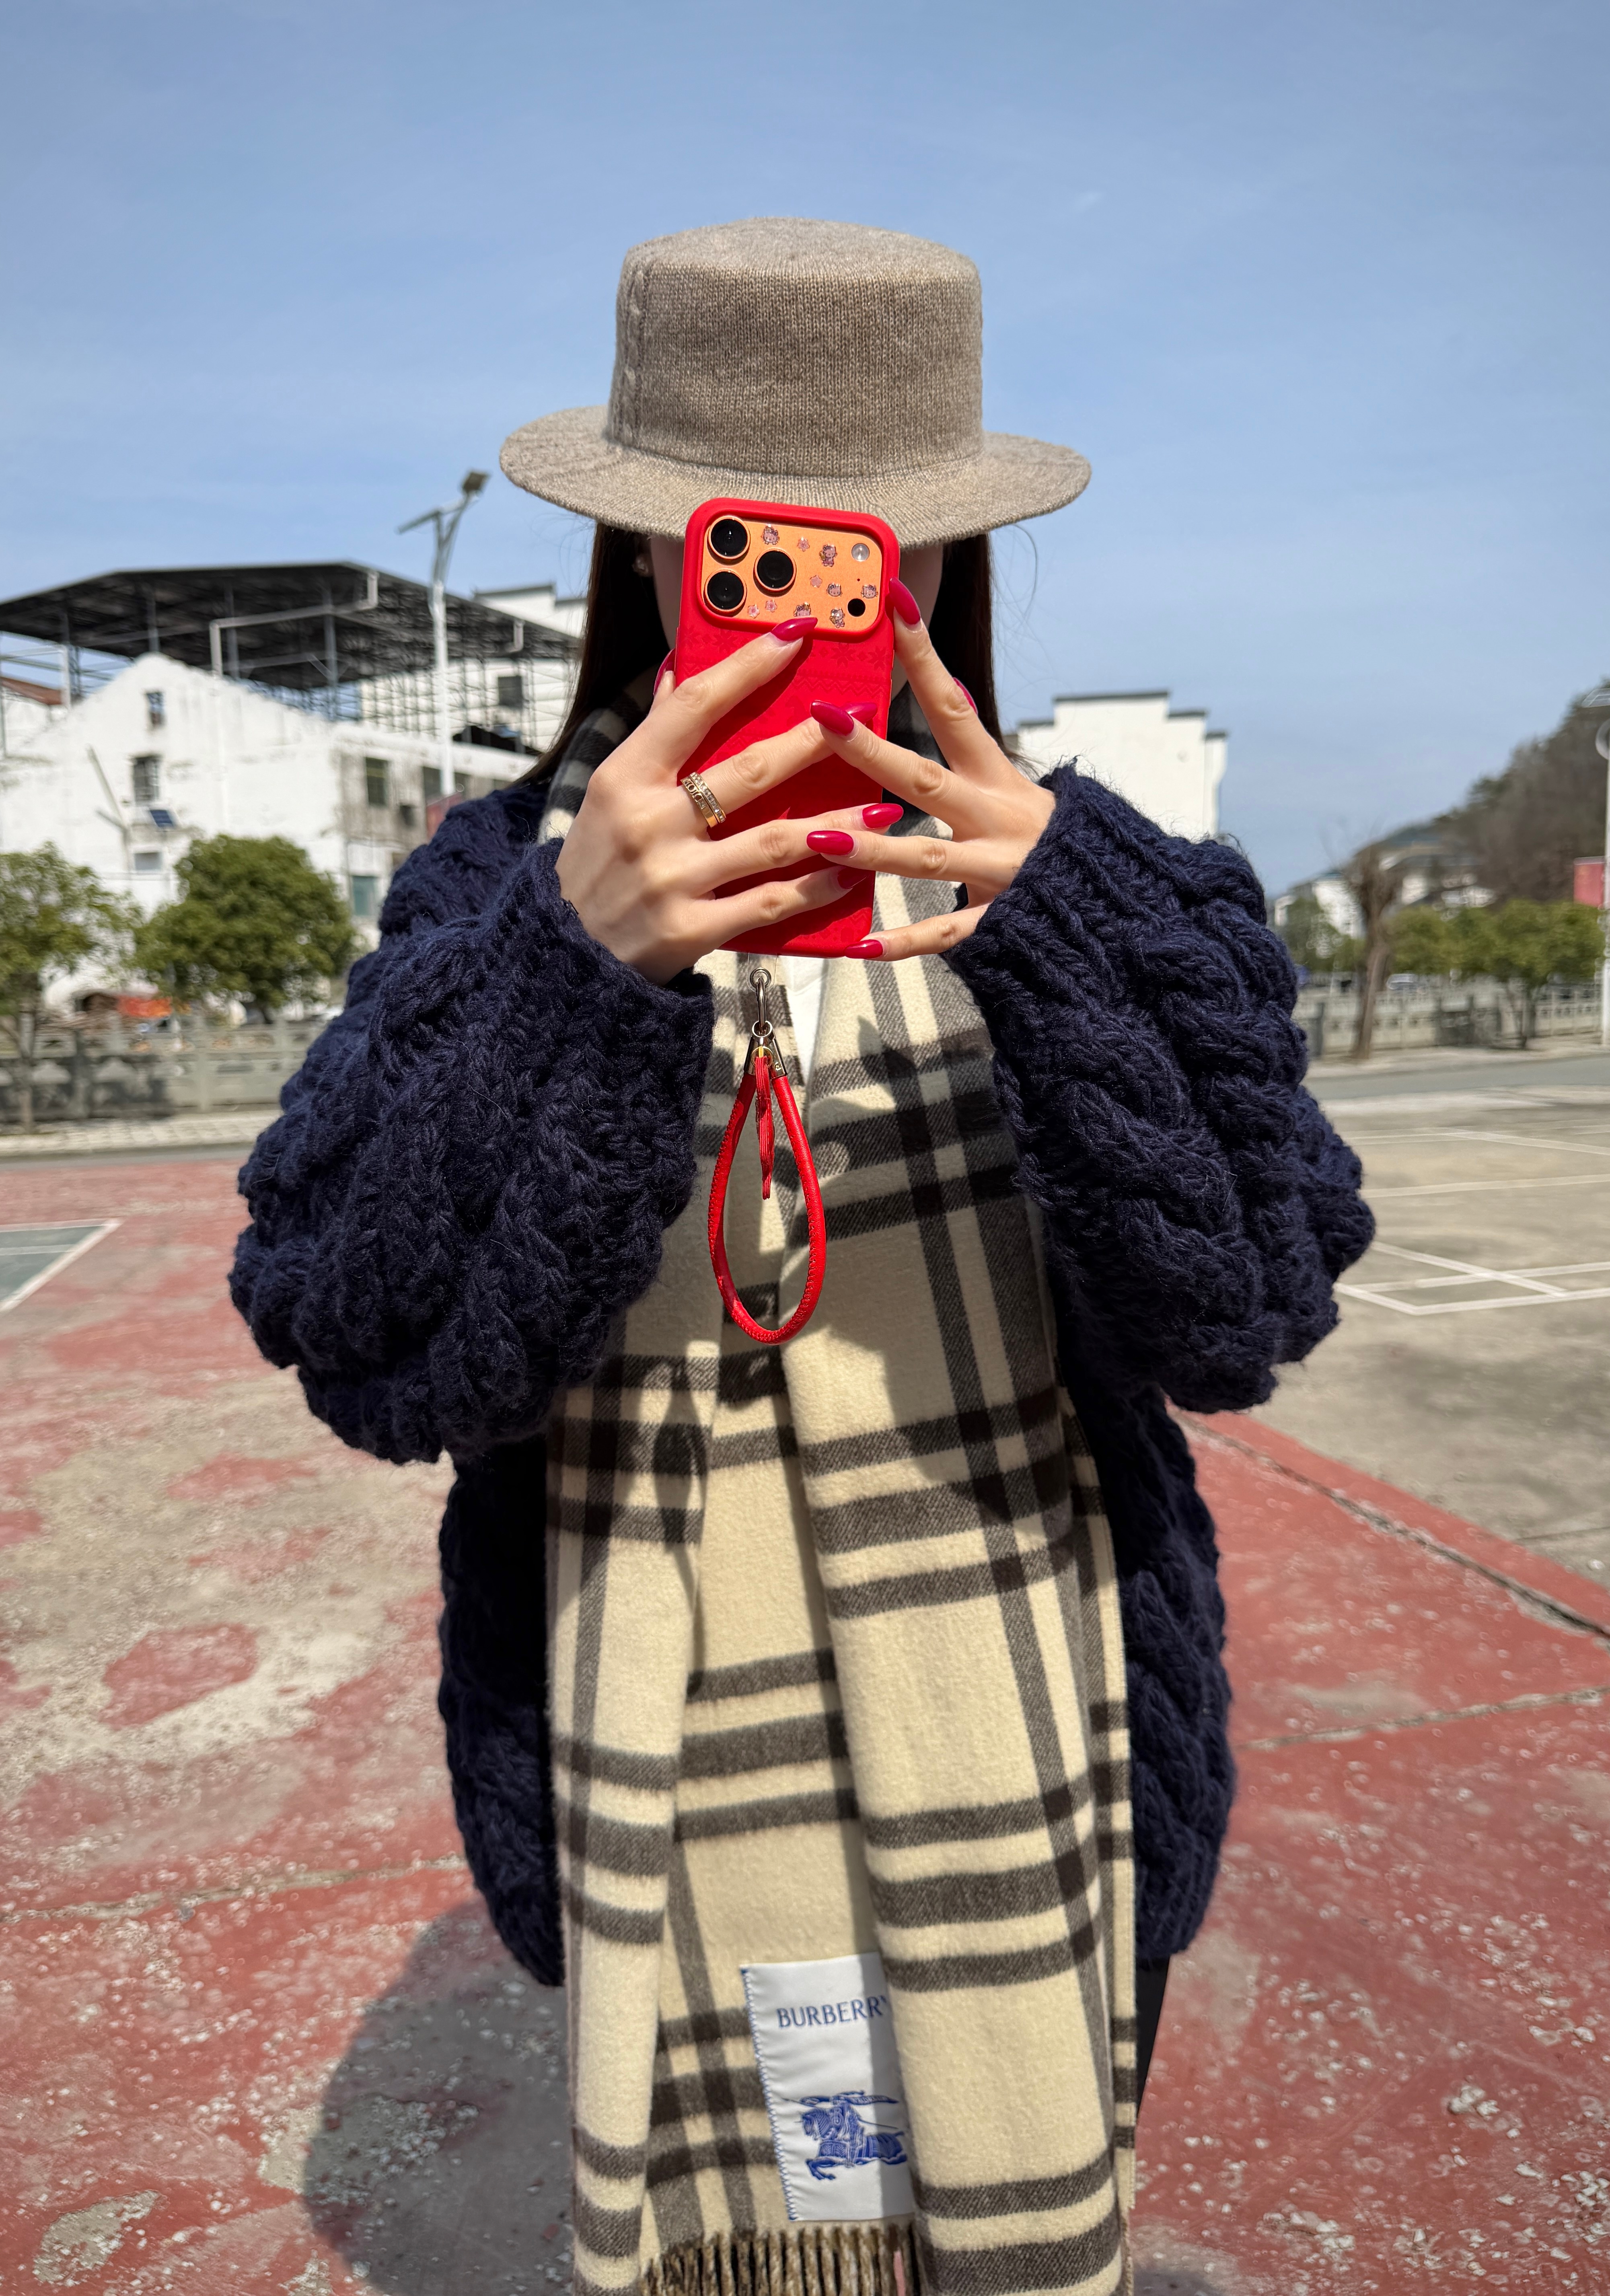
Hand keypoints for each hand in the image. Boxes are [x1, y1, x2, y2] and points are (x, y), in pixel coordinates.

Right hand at [556, 621, 890, 983]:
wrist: (564, 953)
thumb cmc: (596, 862)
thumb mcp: (607, 793)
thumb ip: (653, 732)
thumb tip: (679, 666)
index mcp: (625, 777)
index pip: (695, 705)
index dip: (748, 666)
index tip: (796, 633)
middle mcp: (649, 823)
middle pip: (749, 771)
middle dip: (814, 742)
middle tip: (866, 720)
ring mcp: (672, 879)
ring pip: (773, 842)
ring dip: (836, 823)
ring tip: (884, 808)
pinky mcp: (692, 929)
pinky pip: (769, 903)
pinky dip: (815, 888)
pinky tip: (851, 872)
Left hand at [803, 582, 1054, 958]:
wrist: (1127, 911)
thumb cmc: (1063, 852)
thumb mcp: (1024, 801)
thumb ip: (976, 771)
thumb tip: (944, 714)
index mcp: (1001, 781)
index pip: (954, 705)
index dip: (923, 653)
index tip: (892, 599)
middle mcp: (999, 819)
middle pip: (926, 777)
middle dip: (871, 751)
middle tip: (822, 718)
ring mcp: (1000, 870)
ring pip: (928, 857)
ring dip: (873, 850)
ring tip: (819, 837)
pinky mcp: (1003, 922)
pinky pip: (947, 934)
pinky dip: (905, 943)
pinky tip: (860, 948)